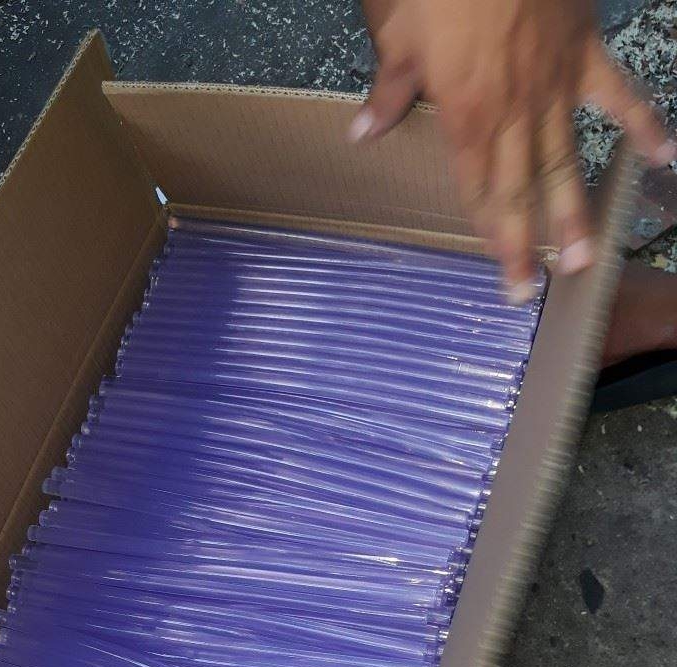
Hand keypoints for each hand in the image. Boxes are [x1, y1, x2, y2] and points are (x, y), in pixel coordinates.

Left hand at [353, 0, 675, 300]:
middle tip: (534, 290)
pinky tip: (664, 155)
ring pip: (567, 161)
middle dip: (527, 245)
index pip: (479, 192)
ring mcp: (556, 87)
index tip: (502, 276)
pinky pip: (619, 96)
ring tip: (587, 257)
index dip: (491, 235)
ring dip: (576, 212)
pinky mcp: (585, 55)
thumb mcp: (402, 34)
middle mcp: (516, 115)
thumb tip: (362, 134)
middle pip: (522, 192)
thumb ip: (389, 91)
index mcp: (469, 117)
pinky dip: (644, 124)